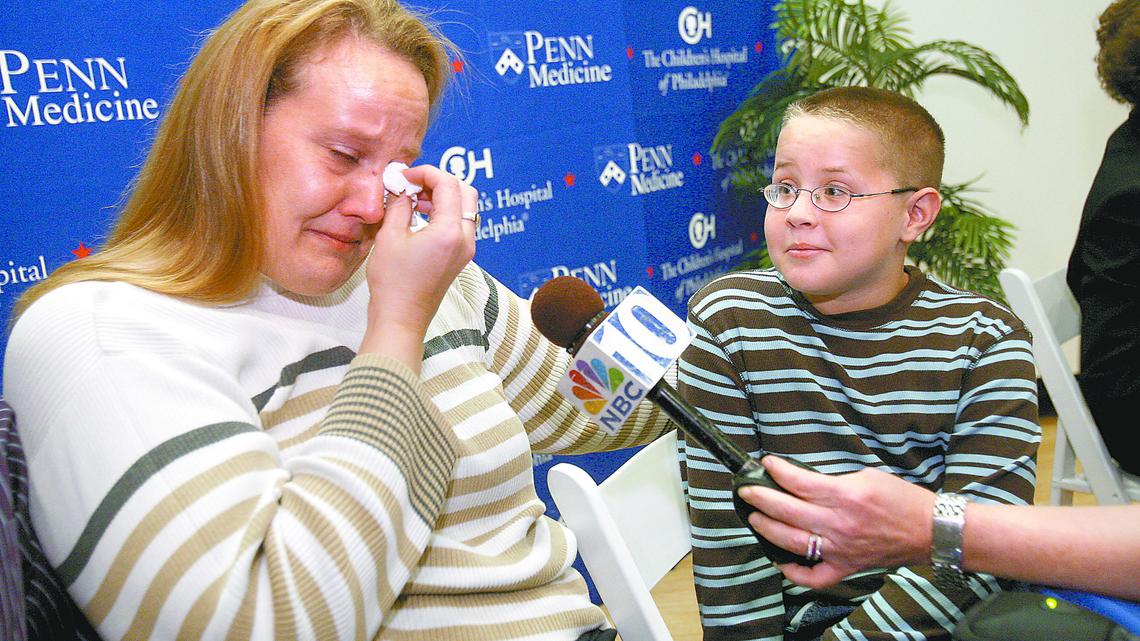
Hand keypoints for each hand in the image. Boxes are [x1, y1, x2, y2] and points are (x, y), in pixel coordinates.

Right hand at [360, 164, 477, 369]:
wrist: (402, 318)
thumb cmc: (393, 282)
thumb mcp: (390, 236)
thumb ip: (400, 204)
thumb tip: (402, 186)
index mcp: (450, 231)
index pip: (448, 184)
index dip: (426, 173)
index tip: (405, 176)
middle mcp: (465, 238)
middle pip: (465, 191)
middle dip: (439, 181)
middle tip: (413, 183)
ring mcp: (466, 248)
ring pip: (465, 207)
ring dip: (443, 195)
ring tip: (413, 198)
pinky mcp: (461, 256)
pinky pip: (460, 223)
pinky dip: (444, 212)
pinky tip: (420, 214)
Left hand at [736, 456, 935, 587]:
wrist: (930, 530)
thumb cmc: (902, 499)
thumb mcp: (867, 475)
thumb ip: (834, 480)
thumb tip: (804, 481)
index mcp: (845, 496)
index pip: (799, 483)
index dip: (777, 471)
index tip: (765, 463)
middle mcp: (839, 524)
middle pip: (787, 511)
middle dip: (760, 498)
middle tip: (746, 491)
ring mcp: (841, 549)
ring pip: (792, 542)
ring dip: (767, 529)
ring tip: (754, 518)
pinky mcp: (846, 567)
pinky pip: (813, 577)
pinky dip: (793, 572)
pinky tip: (780, 559)